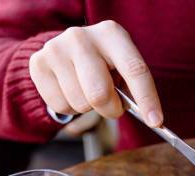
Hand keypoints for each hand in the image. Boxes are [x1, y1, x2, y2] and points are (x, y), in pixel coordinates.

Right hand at [29, 20, 162, 126]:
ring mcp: (56, 48)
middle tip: (113, 107)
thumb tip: (150, 119)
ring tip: (87, 91)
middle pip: (100, 94)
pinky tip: (71, 90)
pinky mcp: (38, 63)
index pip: (134, 70)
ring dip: (90, 108)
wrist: (65, 50)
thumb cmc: (104, 64)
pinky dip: (71, 108)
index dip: (147, 99)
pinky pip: (61, 106)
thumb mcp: (122, 67)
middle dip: (111, 110)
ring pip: (81, 103)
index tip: (156, 122)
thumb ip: (133, 89)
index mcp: (111, 34)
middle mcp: (81, 37)